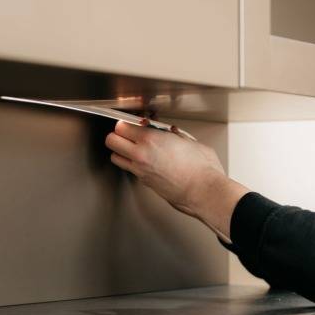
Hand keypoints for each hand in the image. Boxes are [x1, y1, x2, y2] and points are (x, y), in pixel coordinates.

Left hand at [104, 120, 249, 240]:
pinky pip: (129, 169)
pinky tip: (145, 161)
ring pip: (115, 157)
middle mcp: (141, 155)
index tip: (133, 124)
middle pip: (111, 141)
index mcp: (151, 139)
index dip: (127, 123)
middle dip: (118, 135)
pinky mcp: (144, 182)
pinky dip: (132, 163)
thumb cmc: (201, 168)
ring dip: (121, 151)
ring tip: (133, 148)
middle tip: (128, 134)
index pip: (121, 126)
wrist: (203, 191)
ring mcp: (140, 170)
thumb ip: (174, 135)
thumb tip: (169, 133)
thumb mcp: (189, 141)